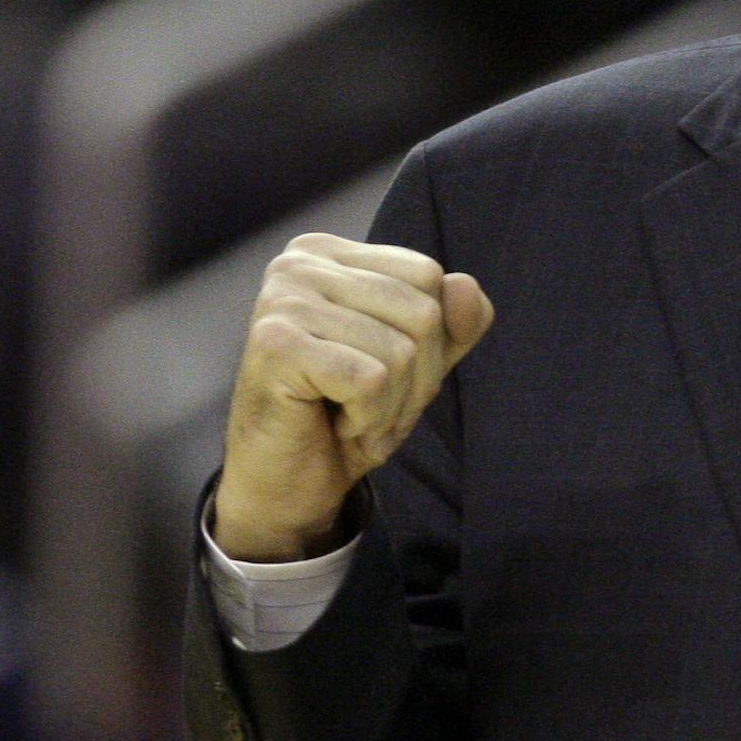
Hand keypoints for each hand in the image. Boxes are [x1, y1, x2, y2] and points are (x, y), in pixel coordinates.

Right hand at [213, 233, 491, 561]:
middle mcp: (300, 262)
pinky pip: (370, 380)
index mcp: (331, 254)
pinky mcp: (276, 343)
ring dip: (391, 406)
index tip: (391, 377)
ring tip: (354, 419)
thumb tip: (464, 284)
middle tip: (374, 409)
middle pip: (422, 311)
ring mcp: (283, 299)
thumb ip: (453, 322)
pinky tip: (337, 425)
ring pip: (400, 350)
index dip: (433, 341)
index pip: (429, 276)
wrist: (285, 486)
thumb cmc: (346, 416)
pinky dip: (368, 418)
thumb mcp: (419, 365)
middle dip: (417, 379)